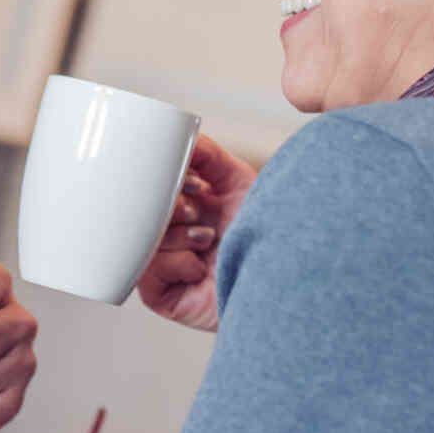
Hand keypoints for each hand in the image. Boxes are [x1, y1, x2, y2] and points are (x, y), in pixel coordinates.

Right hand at [136, 134, 256, 332]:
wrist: (289, 276)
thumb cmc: (270, 236)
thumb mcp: (237, 181)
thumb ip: (206, 155)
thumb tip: (179, 135)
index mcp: (184, 210)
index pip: (153, 189)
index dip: (169, 183)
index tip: (197, 185)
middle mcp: (173, 237)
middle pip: (145, 213)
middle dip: (172, 207)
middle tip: (196, 211)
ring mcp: (167, 268)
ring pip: (144, 240)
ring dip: (177, 235)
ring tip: (207, 239)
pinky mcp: (163, 297)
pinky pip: (149, 272)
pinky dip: (176, 263)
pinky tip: (201, 268)